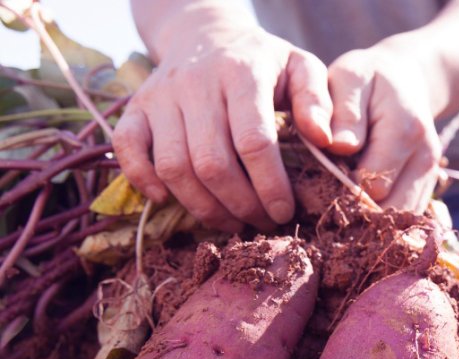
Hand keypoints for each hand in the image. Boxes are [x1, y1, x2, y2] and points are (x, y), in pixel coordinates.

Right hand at [113, 23, 331, 231]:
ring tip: (231, 222)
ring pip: (173, 167)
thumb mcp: (300, 67)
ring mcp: (160, 96)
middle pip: (211, 163)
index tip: (283, 212)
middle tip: (260, 222)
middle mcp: (195, 84)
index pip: (254, 142)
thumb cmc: (261, 62)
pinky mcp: (136, 108)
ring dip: (203, 207)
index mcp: (241, 73)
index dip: (270, 186)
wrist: (205, 34)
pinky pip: (127, 149)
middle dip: (240, 205)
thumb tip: (328, 141)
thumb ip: (317, 101)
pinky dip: (142, 180)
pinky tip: (167, 200)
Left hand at [327, 36, 441, 213]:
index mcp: (406, 130)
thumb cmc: (366, 80)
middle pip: (387, 211)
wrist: (405, 81)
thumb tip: (339, 146)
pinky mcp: (426, 189)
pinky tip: (358, 209)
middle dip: (354, 212)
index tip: (318, 181)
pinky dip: (379, 222)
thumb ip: (344, 110)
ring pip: (397, 222)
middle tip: (325, 200)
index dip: (341, 189)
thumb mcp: (349, 77)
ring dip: (367, 222)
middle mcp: (425, 158)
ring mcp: (429, 177)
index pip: (372, 183)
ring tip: (341, 207)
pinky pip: (403, 221)